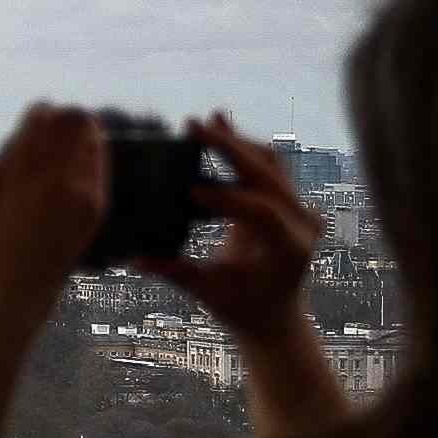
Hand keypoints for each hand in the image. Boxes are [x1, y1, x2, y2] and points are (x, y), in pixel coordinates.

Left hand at [0, 90, 104, 437]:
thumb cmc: (31, 296)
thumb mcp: (69, 249)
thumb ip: (71, 210)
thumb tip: (71, 181)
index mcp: (89, 200)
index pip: (95, 144)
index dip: (88, 136)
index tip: (85, 135)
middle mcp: (58, 181)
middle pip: (66, 125)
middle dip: (64, 122)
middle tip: (60, 125)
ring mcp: (15, 180)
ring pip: (30, 122)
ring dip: (35, 118)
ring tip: (37, 118)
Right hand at [150, 113, 316, 342]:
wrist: (275, 316)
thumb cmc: (242, 309)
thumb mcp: (210, 294)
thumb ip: (177, 273)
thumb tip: (135, 259)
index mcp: (289, 249)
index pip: (262, 213)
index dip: (228, 198)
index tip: (190, 188)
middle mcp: (303, 223)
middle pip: (268, 175)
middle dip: (230, 147)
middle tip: (193, 126)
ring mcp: (300, 209)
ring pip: (271, 162)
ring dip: (237, 142)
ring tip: (206, 122)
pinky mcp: (289, 201)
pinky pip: (268, 167)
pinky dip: (242, 150)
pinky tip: (219, 129)